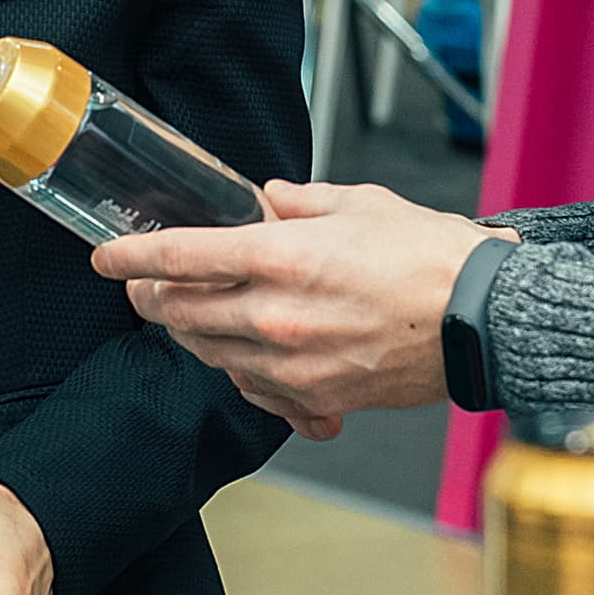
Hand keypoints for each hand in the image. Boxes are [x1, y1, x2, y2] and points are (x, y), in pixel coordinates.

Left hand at [94, 183, 503, 434]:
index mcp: (282, 256)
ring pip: (209, 353)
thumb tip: (266, 197)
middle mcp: (277, 315)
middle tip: (141, 286)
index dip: (131, 256)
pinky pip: (253, 387)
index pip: (179, 258)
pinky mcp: (317, 397)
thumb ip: (299, 200)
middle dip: (150, 298)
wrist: (486, 319)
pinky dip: (237, 367)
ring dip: (188, 333)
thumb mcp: (358, 203)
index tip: (107, 256)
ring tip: (186, 315)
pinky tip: (241, 350)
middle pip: (180, 313)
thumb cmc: (431, 256)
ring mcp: (294, 364)